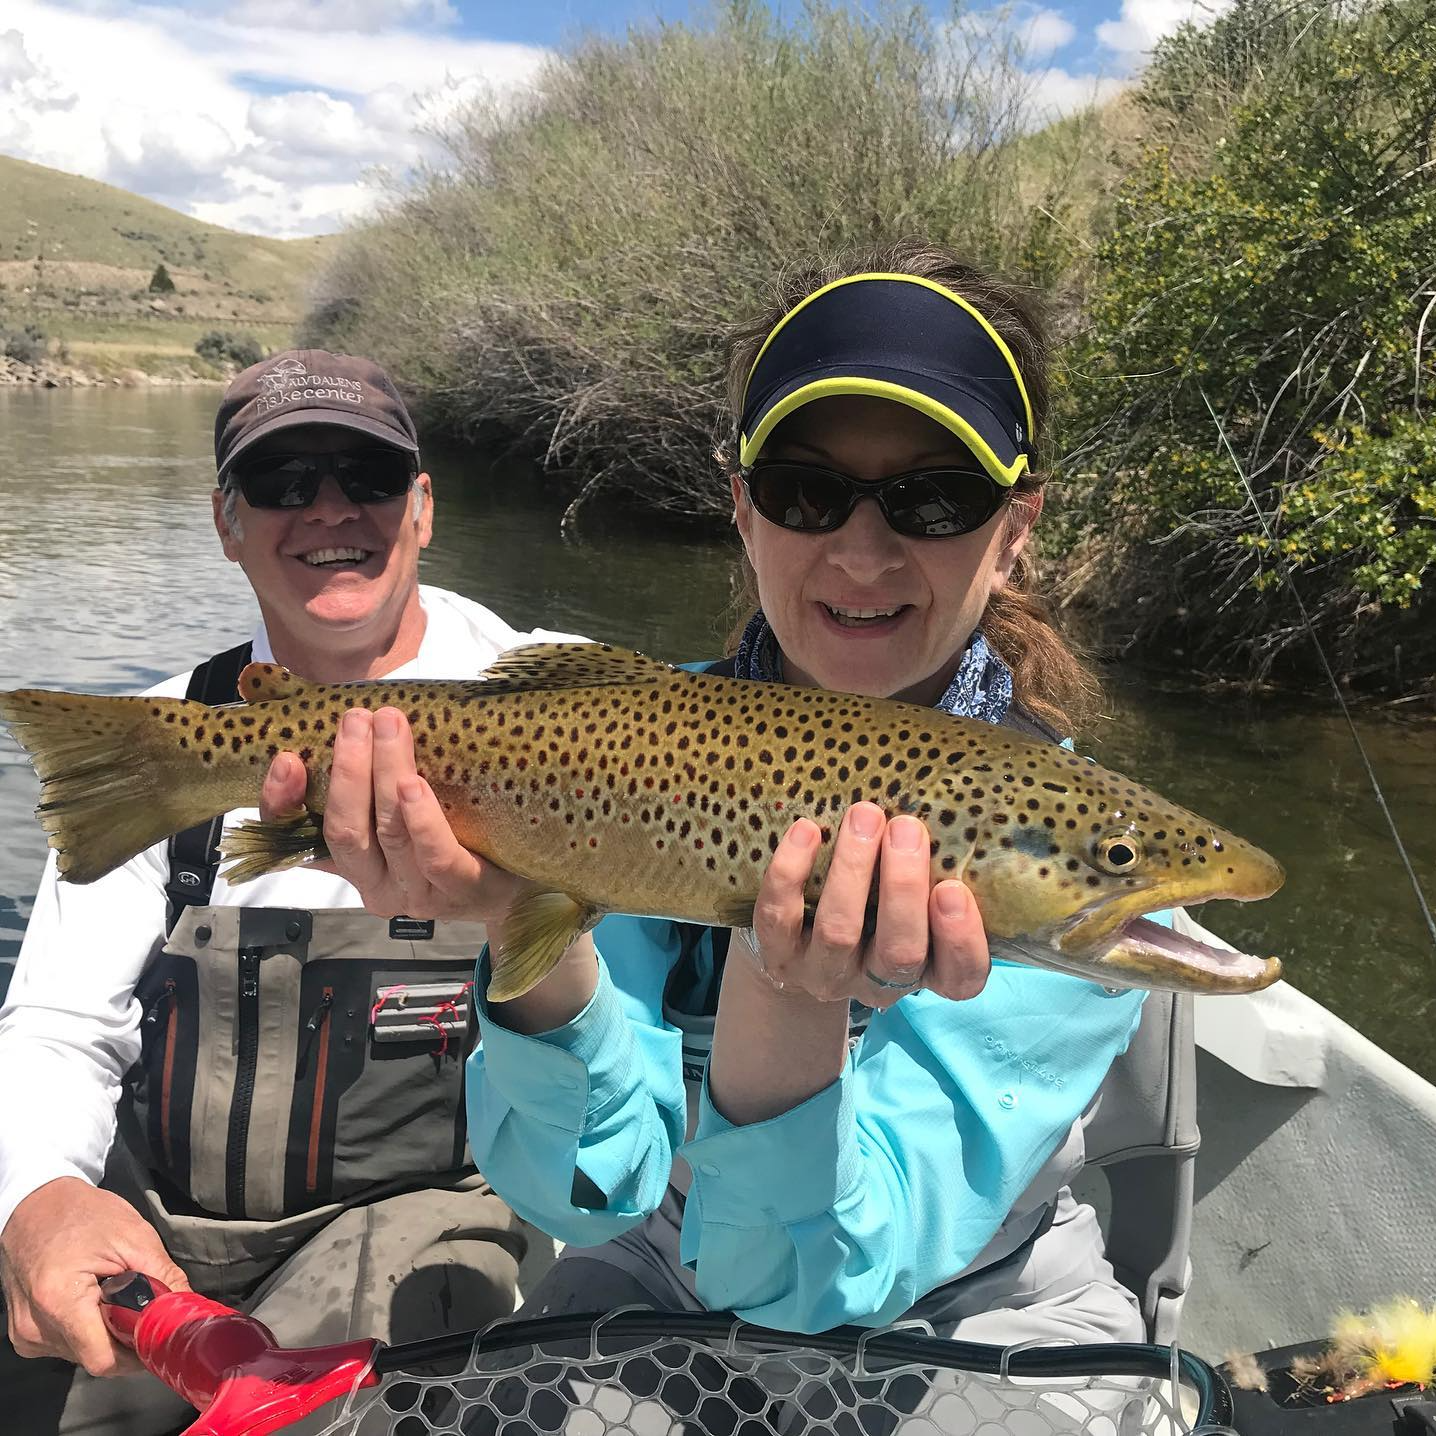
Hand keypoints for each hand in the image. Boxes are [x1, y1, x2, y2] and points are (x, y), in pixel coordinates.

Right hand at [0, 1177, 189, 1375]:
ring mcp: (26, 1332)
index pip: (103, 1358)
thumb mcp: (132, 1236)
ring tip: (112, 1295)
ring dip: (103, 1332)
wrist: (34, 1204)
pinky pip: (64, 1344)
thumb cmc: (81, 1214)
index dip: (136, 1353)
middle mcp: (35, 1326)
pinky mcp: (23, 1332)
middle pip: (93, 1356)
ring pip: (79, 1353)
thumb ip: (163, 1275)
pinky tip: (92, 1299)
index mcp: (59, 1301)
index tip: (158, 1339)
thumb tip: (186, 1306)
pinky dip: (85, 1328)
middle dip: (124, 1337)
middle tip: (142, 1308)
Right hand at [261, 707, 526, 922]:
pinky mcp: (463, 890)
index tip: (285, 758)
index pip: (297, 837)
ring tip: (389, 726)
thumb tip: (344, 729)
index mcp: (353, 865)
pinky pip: (436, 856)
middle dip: (348, 769)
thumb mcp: (401, 817)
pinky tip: (414, 784)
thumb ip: (370, 788)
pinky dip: (421, 819)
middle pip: (346, 829)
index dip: (282, 801)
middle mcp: (376, 885)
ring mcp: (418, 894)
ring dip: (385, 773)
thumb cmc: (453, 840)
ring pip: (390, 833)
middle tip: (356, 719)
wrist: (517, 890)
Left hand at [742, 803, 989, 1007]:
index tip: (953, 889)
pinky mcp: (778, 956)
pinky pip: (779, 916)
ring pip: (839, 931)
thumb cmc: (876, 910)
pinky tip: (807, 830)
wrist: (801, 948)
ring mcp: (824, 973)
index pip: (961, 978)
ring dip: (853, 869)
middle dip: (904, 887)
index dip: (962, 940)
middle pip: (899, 952)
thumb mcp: (914, 901)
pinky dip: (790, 872)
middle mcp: (877, 982)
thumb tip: (949, 814)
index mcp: (926, 971)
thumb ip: (933, 873)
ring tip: (865, 816)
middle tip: (907, 829)